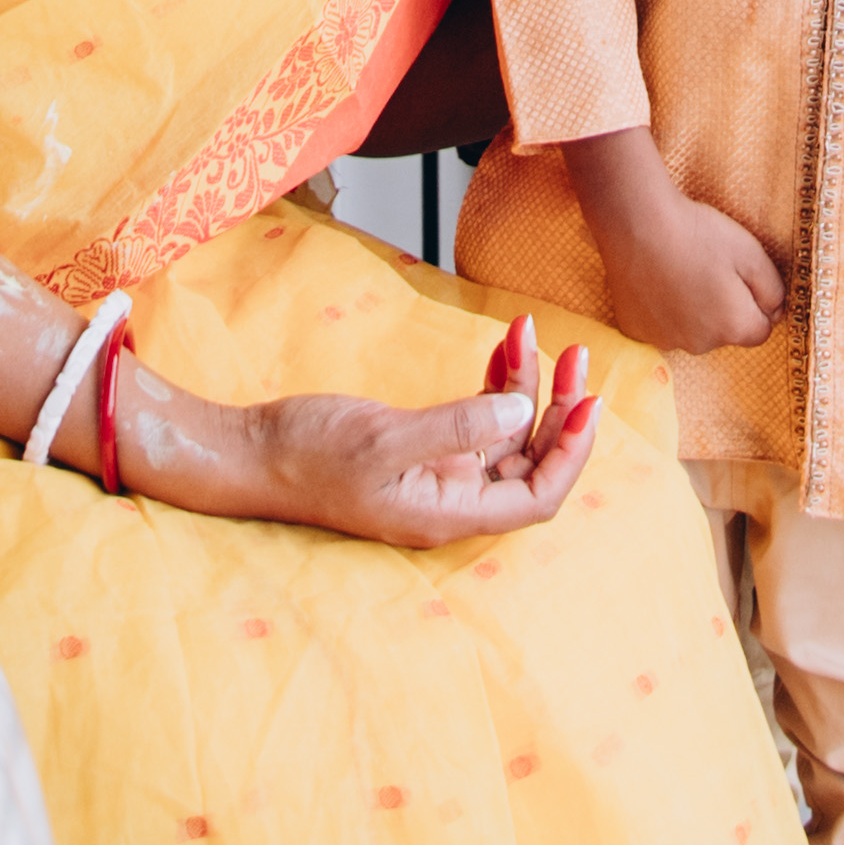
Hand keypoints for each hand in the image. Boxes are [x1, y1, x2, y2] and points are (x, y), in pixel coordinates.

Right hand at [118, 315, 597, 543]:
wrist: (254, 452)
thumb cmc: (309, 454)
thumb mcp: (383, 439)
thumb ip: (455, 427)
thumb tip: (520, 409)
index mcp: (449, 512)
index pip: (537, 498)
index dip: (570, 455)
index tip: (589, 403)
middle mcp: (451, 498)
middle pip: (529, 462)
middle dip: (558, 410)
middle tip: (576, 356)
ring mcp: (437, 473)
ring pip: (504, 434)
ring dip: (526, 386)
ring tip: (531, 331)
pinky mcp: (420, 447)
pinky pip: (474, 418)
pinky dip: (493, 383)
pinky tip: (503, 346)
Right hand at [568, 128, 787, 353]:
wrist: (636, 224)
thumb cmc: (698, 234)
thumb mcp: (752, 253)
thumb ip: (773, 289)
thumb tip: (775, 311)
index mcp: (733, 327)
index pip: (761, 330)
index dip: (757, 302)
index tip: (741, 275)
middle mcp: (701, 345)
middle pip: (725, 332)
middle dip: (724, 308)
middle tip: (709, 268)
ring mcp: (665, 341)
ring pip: (692, 331)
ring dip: (693, 311)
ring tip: (680, 271)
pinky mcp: (636, 331)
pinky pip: (660, 327)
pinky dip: (662, 310)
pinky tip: (657, 280)